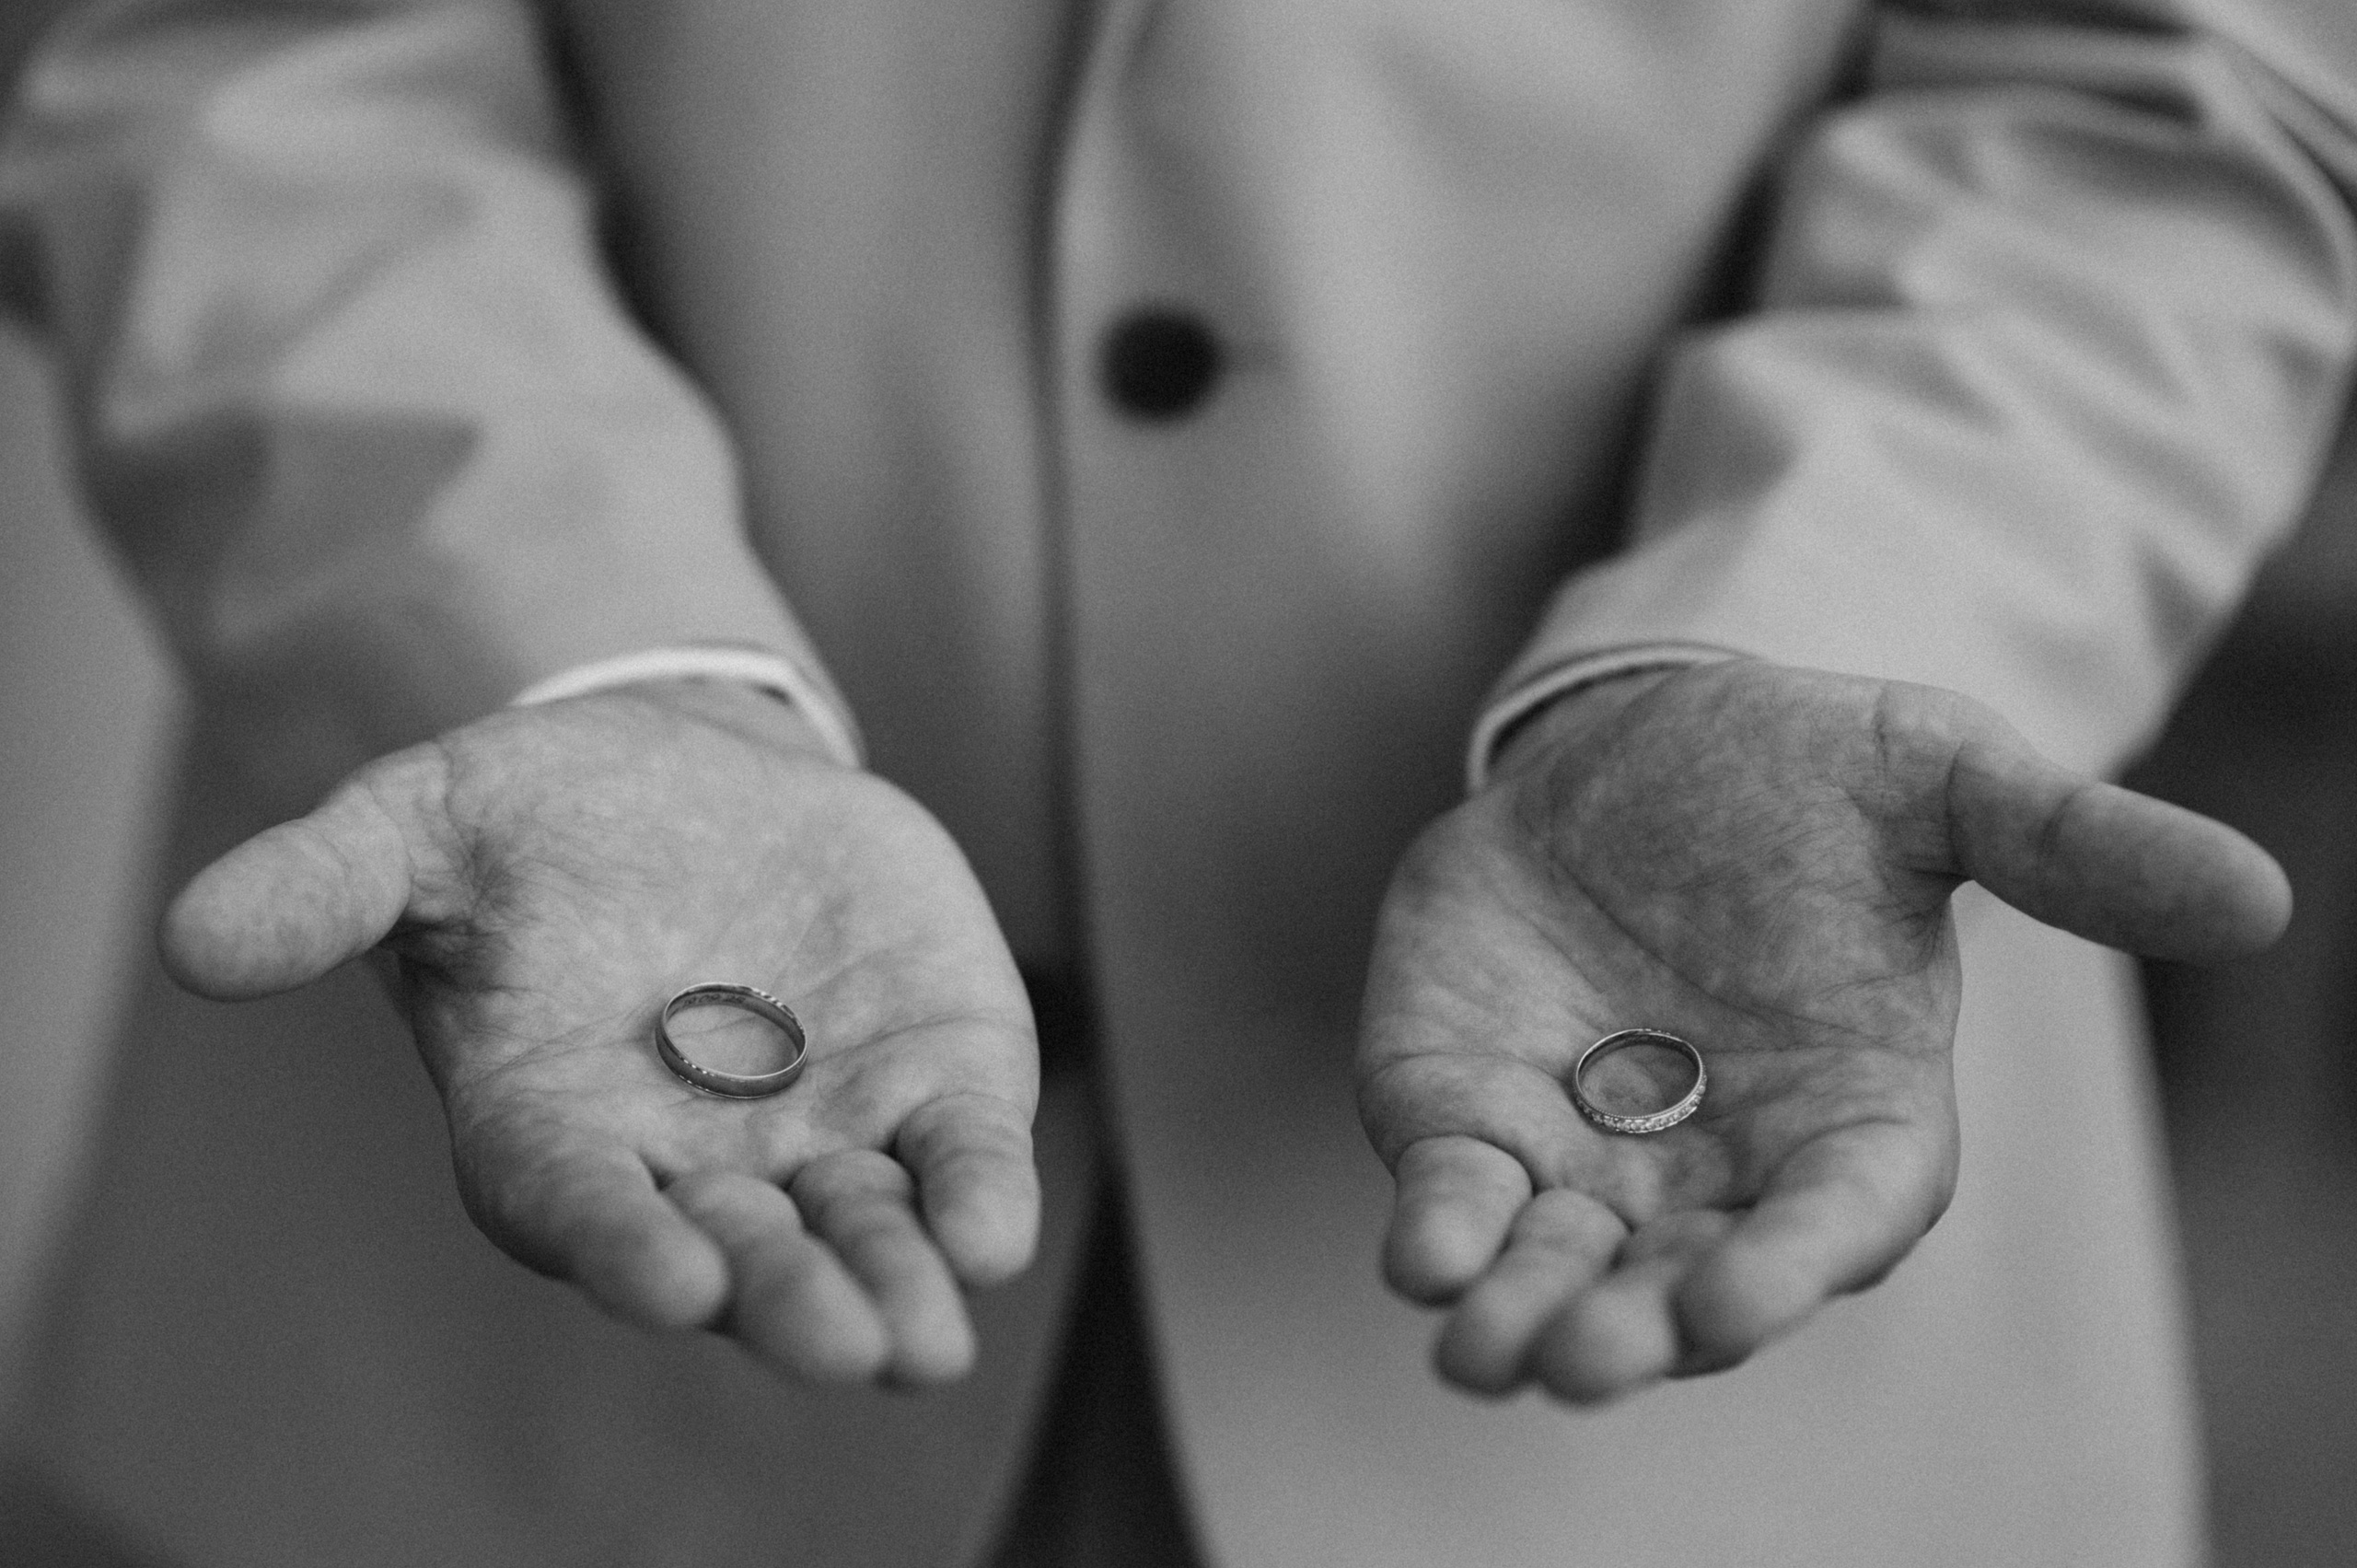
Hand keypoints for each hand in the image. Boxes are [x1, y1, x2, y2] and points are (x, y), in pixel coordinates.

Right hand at [162, 681, 1036, 1386]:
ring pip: (861, 1234)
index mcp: (555, 1130)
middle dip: (787, 1297)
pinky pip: (957, 1157)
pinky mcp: (927, 1080)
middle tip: (838, 1343)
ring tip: (925, 1342)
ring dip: (896, 1283)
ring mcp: (820, 1133)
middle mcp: (692, 1165)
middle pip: (741, 1256)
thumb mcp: (420, 826)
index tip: (669, 1280)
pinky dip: (977, 1195)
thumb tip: (195, 940)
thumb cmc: (538, 823)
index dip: (621, 1245)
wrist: (693, 781)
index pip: (582, 1210)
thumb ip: (325, 886)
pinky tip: (994, 1230)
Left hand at [1356, 660, 2287, 1403]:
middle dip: (1633, 1327)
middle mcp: (1719, 1166)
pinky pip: (1455, 1200)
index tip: (1734, 1304)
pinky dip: (1437, 1236)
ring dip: (1519, 1318)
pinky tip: (1420, 1261)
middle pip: (1682, 1283)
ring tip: (1485, 1357)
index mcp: (1851, 1114)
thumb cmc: (1807, 775)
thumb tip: (2260, 897)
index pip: (1834, 1220)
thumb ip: (2067, 847)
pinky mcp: (1475, 1115)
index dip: (1788, 1268)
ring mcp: (1588, 1153)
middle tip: (1588, 1357)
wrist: (1638, 737)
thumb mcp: (1939, 781)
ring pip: (1558, 1271)